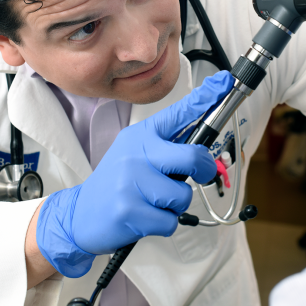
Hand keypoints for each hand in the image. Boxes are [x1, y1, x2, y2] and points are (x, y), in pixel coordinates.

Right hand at [36, 71, 233, 277]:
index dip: (204, 98)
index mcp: (141, 136)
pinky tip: (145, 218)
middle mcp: (135, 154)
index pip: (178, 113)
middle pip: (192, 157)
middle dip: (204, 170)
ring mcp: (131, 182)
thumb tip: (203, 151)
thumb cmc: (118, 183)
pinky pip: (170, 221)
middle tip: (200, 176)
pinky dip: (165, 224)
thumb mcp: (136, 154)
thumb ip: (166, 148)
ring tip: (154, 202)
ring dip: (176, 205)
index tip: (224, 82)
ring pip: (183, 194)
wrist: (81, 214)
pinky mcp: (129, 210)